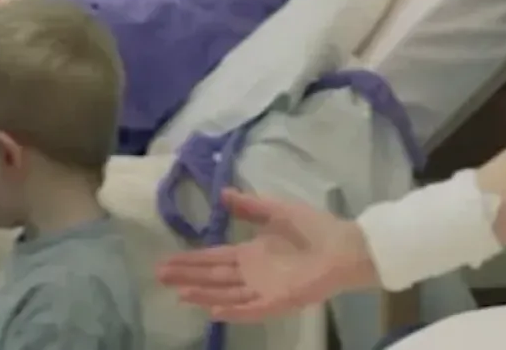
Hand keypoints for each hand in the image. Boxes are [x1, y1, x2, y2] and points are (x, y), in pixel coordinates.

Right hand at [156, 190, 377, 321]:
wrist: (345, 246)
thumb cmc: (315, 228)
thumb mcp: (278, 211)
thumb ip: (251, 206)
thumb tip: (223, 193)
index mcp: (251, 253)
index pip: (214, 258)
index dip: (190, 259)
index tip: (165, 260)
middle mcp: (252, 273)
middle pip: (213, 277)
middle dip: (187, 276)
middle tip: (159, 276)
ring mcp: (264, 289)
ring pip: (226, 294)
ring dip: (203, 294)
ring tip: (179, 293)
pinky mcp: (279, 301)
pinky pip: (252, 309)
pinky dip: (234, 311)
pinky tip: (214, 310)